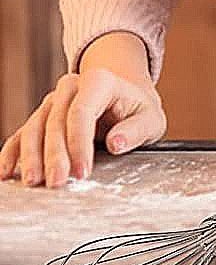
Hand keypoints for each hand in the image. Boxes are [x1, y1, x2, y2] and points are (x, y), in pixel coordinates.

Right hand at [0, 68, 165, 186]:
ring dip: (31, 157)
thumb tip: (116, 143)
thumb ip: (137, 130)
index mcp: (99, 81)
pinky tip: (6, 172)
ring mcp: (52, 102)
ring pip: (34, 128)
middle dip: (54, 156)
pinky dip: (13, 153)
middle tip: (57, 183)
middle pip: (55, 122)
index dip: (79, 144)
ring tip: (34, 182)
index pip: (82, 112)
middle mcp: (71, 87)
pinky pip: (22, 134)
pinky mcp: (41, 118)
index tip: (83, 172)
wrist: (125, 96)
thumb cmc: (138, 109)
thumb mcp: (151, 118)